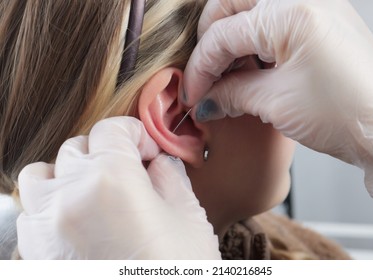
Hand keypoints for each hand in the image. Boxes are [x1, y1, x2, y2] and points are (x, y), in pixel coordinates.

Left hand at [17, 117, 219, 258]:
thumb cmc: (178, 274)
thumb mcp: (188, 218)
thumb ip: (170, 177)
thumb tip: (158, 161)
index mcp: (112, 179)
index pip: (112, 129)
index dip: (135, 133)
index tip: (147, 150)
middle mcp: (70, 195)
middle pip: (79, 147)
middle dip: (108, 151)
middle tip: (131, 171)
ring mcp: (45, 227)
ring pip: (43, 173)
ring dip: (69, 172)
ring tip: (95, 189)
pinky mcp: (35, 255)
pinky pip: (33, 210)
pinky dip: (53, 203)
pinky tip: (80, 218)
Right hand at [183, 0, 372, 197]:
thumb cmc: (346, 114)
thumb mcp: (275, 103)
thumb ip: (231, 93)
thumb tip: (205, 98)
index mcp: (291, 12)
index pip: (223, 35)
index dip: (200, 68)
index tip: (191, 94)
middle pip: (231, 5)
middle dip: (210, 41)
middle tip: (204, 74)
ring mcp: (314, 6)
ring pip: (250, 10)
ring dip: (231, 41)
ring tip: (225, 76)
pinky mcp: (319, 22)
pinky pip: (272, 22)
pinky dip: (253, 44)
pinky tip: (247, 69)